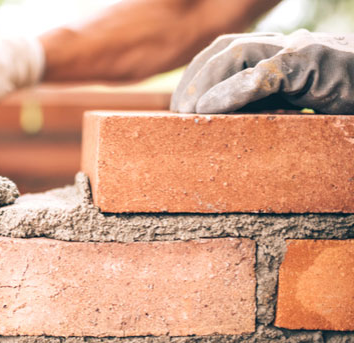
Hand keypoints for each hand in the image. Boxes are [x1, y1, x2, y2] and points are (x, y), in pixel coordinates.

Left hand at [171, 30, 353, 113]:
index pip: (222, 53)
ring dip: (205, 84)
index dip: (196, 76)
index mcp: (276, 54)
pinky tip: (210, 110)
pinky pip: (266, 73)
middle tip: (178, 114)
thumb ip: (262, 106)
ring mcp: (300, 50)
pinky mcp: (315, 62)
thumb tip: (218, 125)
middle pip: (223, 50)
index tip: (179, 107)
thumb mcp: (293, 105)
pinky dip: (232, 91)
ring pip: (237, 54)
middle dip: (194, 79)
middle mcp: (284, 46)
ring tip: (189, 114)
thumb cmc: (342, 99)